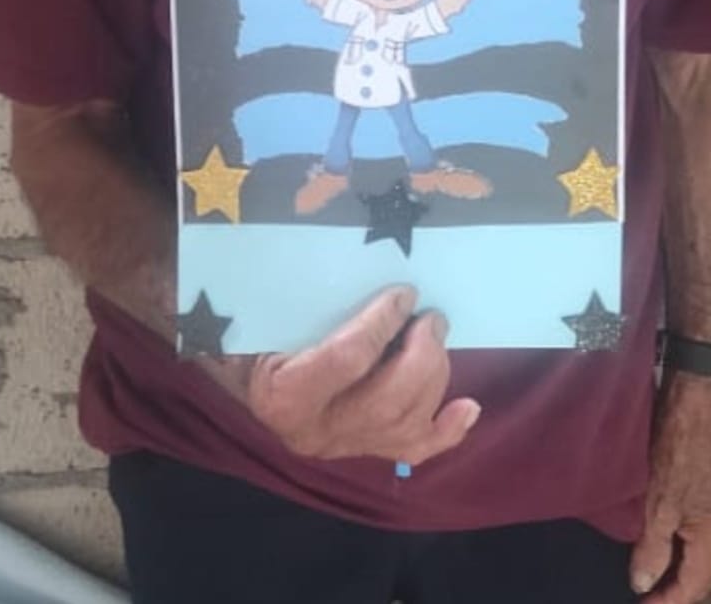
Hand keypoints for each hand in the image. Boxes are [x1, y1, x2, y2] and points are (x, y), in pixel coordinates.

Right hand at [205, 286, 479, 465]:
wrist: (241, 375)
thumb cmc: (250, 332)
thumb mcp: (262, 312)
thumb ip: (300, 297)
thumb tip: (348, 259)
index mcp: (282, 394)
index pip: (346, 361)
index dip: (382, 324)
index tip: (403, 293)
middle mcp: (316, 431)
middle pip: (386, 400)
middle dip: (420, 355)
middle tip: (432, 317)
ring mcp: (343, 446)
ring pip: (405, 423)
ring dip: (434, 375)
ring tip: (436, 333)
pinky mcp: (364, 450)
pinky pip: (413, 449)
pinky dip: (447, 430)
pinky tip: (469, 407)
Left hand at [630, 375, 710, 600]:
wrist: (695, 406)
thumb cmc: (676, 453)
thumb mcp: (657, 504)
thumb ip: (651, 550)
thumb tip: (643, 585)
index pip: (694, 587)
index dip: (667, 602)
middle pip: (704, 577)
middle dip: (675, 591)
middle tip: (644, 596)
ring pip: (704, 559)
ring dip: (680, 571)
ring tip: (650, 580)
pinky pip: (704, 540)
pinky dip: (685, 550)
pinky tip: (665, 550)